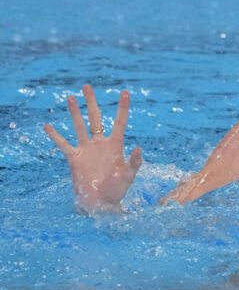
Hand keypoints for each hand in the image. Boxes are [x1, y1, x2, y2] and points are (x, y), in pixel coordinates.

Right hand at [44, 84, 142, 212]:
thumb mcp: (128, 176)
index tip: (125, 91)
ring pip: (80, 126)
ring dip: (75, 113)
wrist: (101, 203)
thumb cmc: (117, 190)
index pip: (120, 121)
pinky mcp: (74, 158)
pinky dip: (55, 136)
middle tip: (87, 86)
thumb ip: (134, 163)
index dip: (122, 107)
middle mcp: (100, 143)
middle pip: (96, 118)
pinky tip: (48, 125)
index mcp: (116, 145)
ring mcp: (86, 149)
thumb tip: (139, 149)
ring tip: (70, 98)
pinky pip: (63, 144)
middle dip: (92, 103)